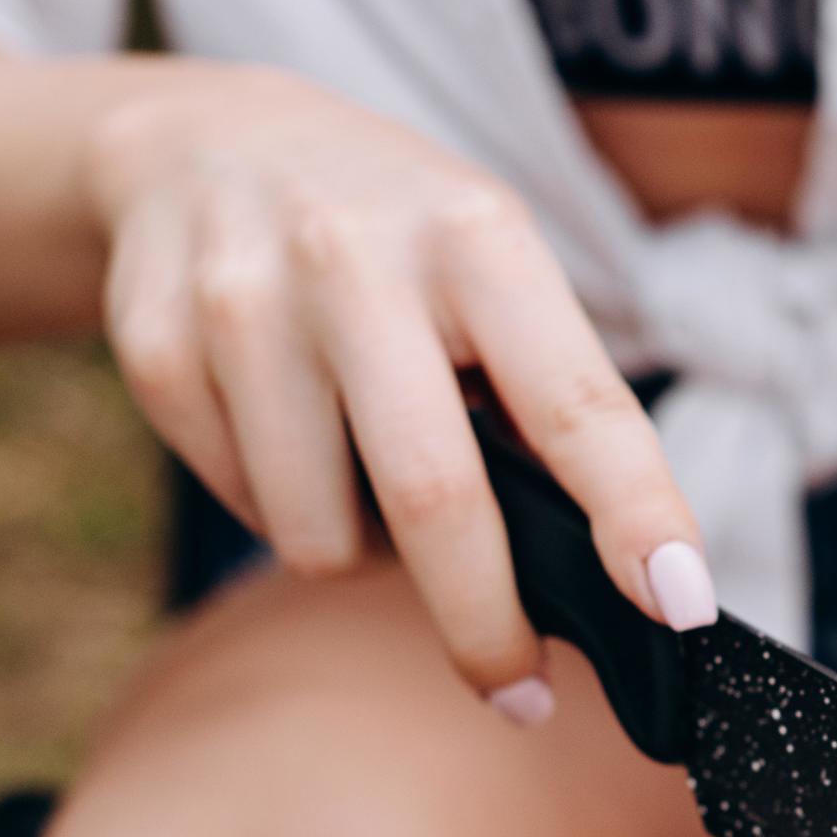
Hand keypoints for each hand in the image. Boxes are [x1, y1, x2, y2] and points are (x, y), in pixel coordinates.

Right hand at [82, 63, 713, 718]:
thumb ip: (547, 396)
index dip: (637, 513)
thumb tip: (619, 570)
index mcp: (479, 239)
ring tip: (374, 485)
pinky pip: (243, 507)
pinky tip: (291, 439)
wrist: (203, 143)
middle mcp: (356, 258)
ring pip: (319, 532)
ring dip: (366, 557)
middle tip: (522, 694)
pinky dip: (285, 512)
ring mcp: (243, 301)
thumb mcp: (493, 266)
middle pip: (433, 496)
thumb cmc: (396, 238)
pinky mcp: (154, 345)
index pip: (576, 403)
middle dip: (486, 625)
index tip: (682, 603)